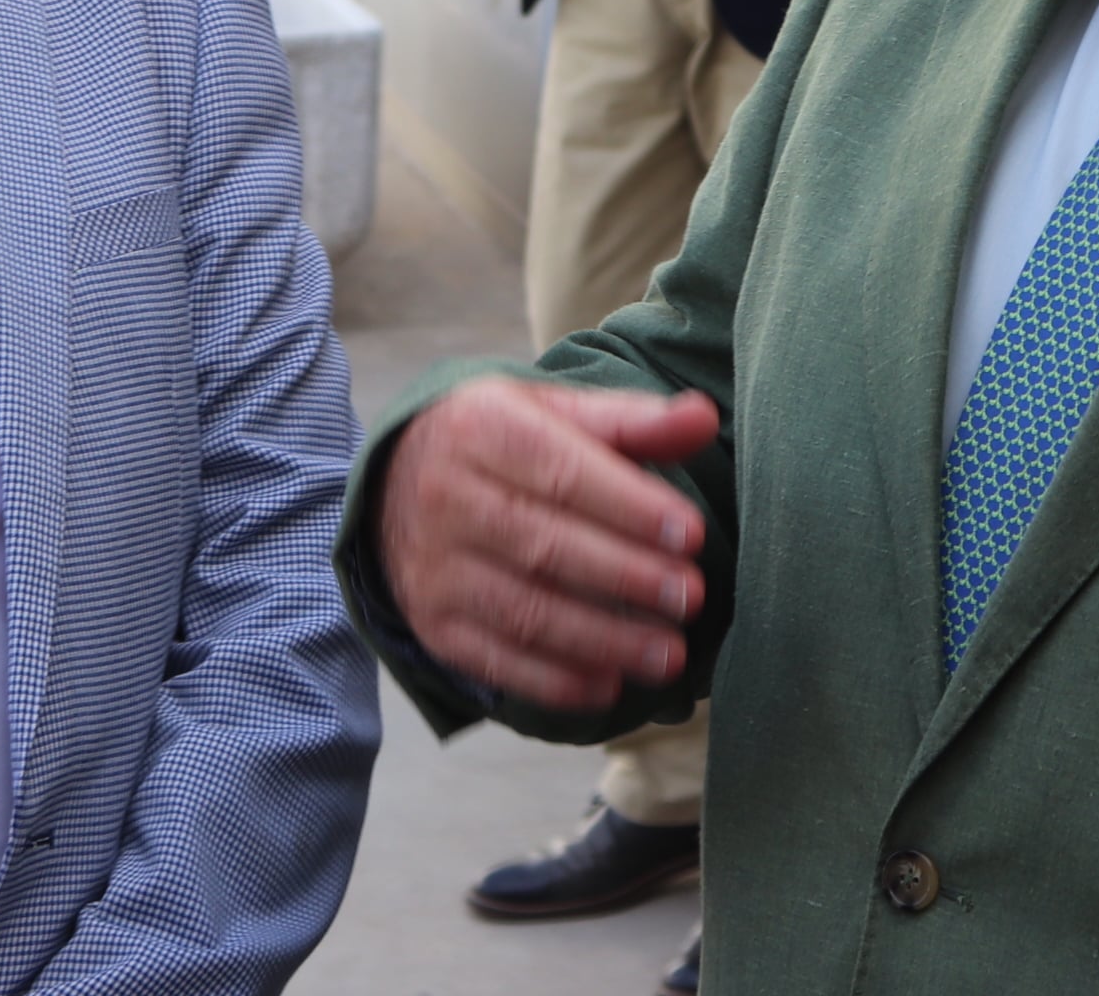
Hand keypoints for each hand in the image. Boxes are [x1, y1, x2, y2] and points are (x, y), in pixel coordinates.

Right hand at [380, 380, 721, 709]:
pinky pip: (496, 661)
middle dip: (626, 576)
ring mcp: (434, 567)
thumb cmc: (499, 442)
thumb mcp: (553, 412)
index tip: (691, 534)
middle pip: (545, 545)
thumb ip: (631, 421)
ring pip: (524, 611)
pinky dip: (554, 680)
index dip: (630, 507)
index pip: (561, 472)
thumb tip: (703, 418)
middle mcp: (446, 497)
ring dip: (603, 639)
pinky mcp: (434, 624)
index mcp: (482, 430)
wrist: (395, 478)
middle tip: (690, 597)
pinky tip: (608, 685)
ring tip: (668, 653)